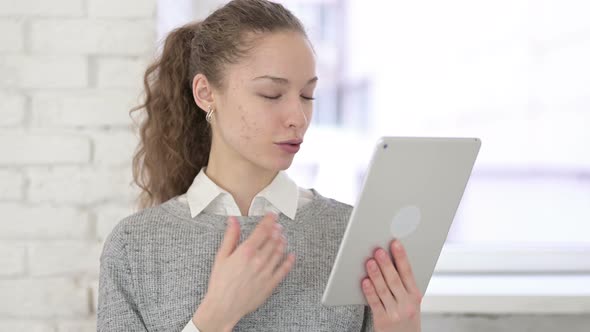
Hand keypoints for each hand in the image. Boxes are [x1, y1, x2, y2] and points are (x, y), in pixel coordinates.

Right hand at [193, 213, 294, 330]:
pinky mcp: (271, 284)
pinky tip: (291, 255)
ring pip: (279, 252)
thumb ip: (230, 237)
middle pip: (273, 239)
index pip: (262, 230)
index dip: (269, 220)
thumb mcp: (221, 256)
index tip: (272, 215)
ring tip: (282, 237)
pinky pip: (284, 269)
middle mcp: (258, 260)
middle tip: (278, 225)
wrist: (223, 307)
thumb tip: (233, 220)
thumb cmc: (220, 283)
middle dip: (276, 230)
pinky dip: (289, 261)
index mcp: (246, 252)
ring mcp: (266, 272)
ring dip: (282, 242)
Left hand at [361, 239, 421, 331]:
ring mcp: (395, 312)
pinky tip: (364, 281)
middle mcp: (407, 304)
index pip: (408, 273)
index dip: (401, 257)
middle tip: (378, 250)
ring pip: (383, 290)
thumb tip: (389, 260)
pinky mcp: (383, 320)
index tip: (395, 243)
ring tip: (369, 262)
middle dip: (386, 264)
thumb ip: (402, 284)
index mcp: (415, 296)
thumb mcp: (411, 302)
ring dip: (376, 274)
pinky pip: (375, 303)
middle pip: (395, 280)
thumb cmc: (405, 317)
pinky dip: (369, 291)